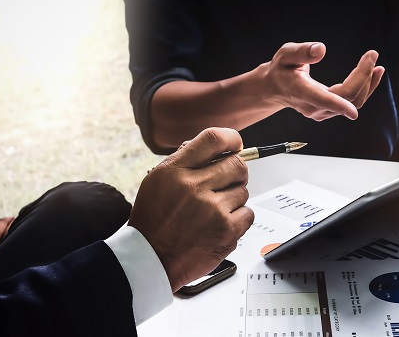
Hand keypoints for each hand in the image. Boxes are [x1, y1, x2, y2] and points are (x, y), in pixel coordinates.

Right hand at [129, 127, 253, 290]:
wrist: (150, 259)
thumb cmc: (154, 221)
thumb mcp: (157, 181)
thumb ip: (185, 161)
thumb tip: (215, 148)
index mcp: (175, 171)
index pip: (213, 139)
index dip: (231, 139)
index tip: (235, 145)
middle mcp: (194, 187)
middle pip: (237, 164)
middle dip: (236, 172)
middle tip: (227, 183)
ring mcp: (212, 209)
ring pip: (243, 191)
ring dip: (233, 199)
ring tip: (213, 211)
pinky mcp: (226, 231)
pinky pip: (248, 213)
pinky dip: (238, 219)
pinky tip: (219, 224)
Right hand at [261, 42, 383, 120]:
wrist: (276, 88)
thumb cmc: (281, 69)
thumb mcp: (286, 54)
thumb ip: (302, 51)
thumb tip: (321, 49)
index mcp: (302, 91)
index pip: (323, 100)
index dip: (339, 106)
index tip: (353, 111)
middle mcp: (313, 107)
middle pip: (346, 98)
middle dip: (363, 77)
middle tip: (372, 55)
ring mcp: (322, 112)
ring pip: (353, 102)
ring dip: (368, 83)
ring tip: (377, 65)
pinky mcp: (330, 112)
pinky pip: (353, 102)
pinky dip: (365, 88)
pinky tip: (373, 74)